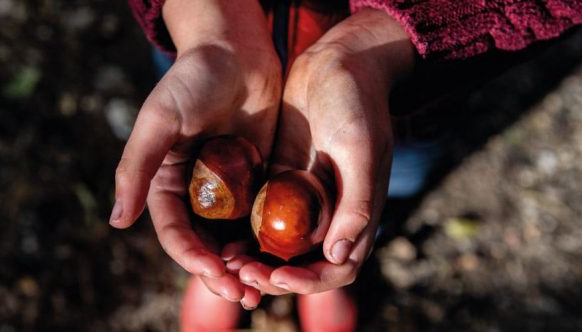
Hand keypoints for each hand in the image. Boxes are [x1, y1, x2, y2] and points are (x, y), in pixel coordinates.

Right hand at [110, 0, 280, 307]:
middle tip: (244, 294)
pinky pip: (262, 218)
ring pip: (234, 239)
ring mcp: (229, 189)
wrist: (237, 51)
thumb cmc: (192, 80)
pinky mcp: (257, 180)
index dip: (191, 257)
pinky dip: (267, 242)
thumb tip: (117, 222)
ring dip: (245, 267)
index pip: (175, 232)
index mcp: (166, 183)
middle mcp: (196, 192)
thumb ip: (137, 168)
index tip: (212, 272)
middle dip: (221, 273)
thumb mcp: (160, 120)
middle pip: (205, 244)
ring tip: (263, 289)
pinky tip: (281, 258)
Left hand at [233, 8, 415, 294]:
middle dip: (273, 276)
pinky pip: (260, 217)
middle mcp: (329, 214)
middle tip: (242, 273)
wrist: (337, 65)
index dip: (309, 282)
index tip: (279, 276)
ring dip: (254, 260)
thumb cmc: (358, 105)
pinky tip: (221, 235)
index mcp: (356, 215)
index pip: (336, 268)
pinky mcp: (279, 181)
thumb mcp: (360, 150)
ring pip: (277, 246)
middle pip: (301, 265)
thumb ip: (356, 203)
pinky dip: (244, 232)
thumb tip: (339, 255)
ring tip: (227, 262)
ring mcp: (302, 199)